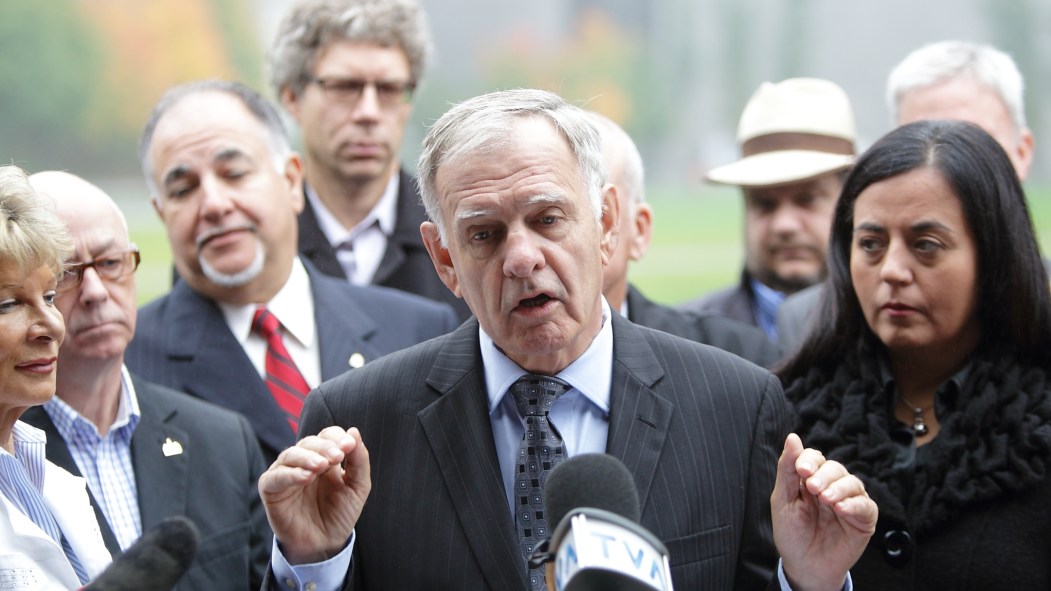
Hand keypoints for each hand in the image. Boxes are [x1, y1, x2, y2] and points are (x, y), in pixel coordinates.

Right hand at [259, 426, 370, 563]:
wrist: (325, 543)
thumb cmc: (340, 513)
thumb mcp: (358, 486)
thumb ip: (359, 460)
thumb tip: (354, 432)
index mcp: (324, 456)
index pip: (327, 435)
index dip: (337, 437)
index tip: (349, 446)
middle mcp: (303, 461)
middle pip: (309, 442)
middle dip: (324, 447)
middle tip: (337, 457)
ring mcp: (285, 473)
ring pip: (290, 455)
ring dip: (307, 457)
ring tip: (321, 466)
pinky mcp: (270, 489)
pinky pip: (275, 476)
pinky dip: (290, 474)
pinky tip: (306, 477)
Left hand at [771, 433, 876, 590]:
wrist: (804, 565)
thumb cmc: (792, 533)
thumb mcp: (783, 500)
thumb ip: (787, 470)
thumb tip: (792, 437)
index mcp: (811, 479)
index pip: (814, 458)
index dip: (809, 459)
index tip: (802, 470)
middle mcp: (832, 486)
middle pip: (834, 468)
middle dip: (823, 475)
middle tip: (813, 489)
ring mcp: (849, 501)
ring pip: (852, 482)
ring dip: (838, 488)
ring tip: (826, 499)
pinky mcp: (864, 519)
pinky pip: (865, 506)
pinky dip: (854, 505)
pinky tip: (840, 509)